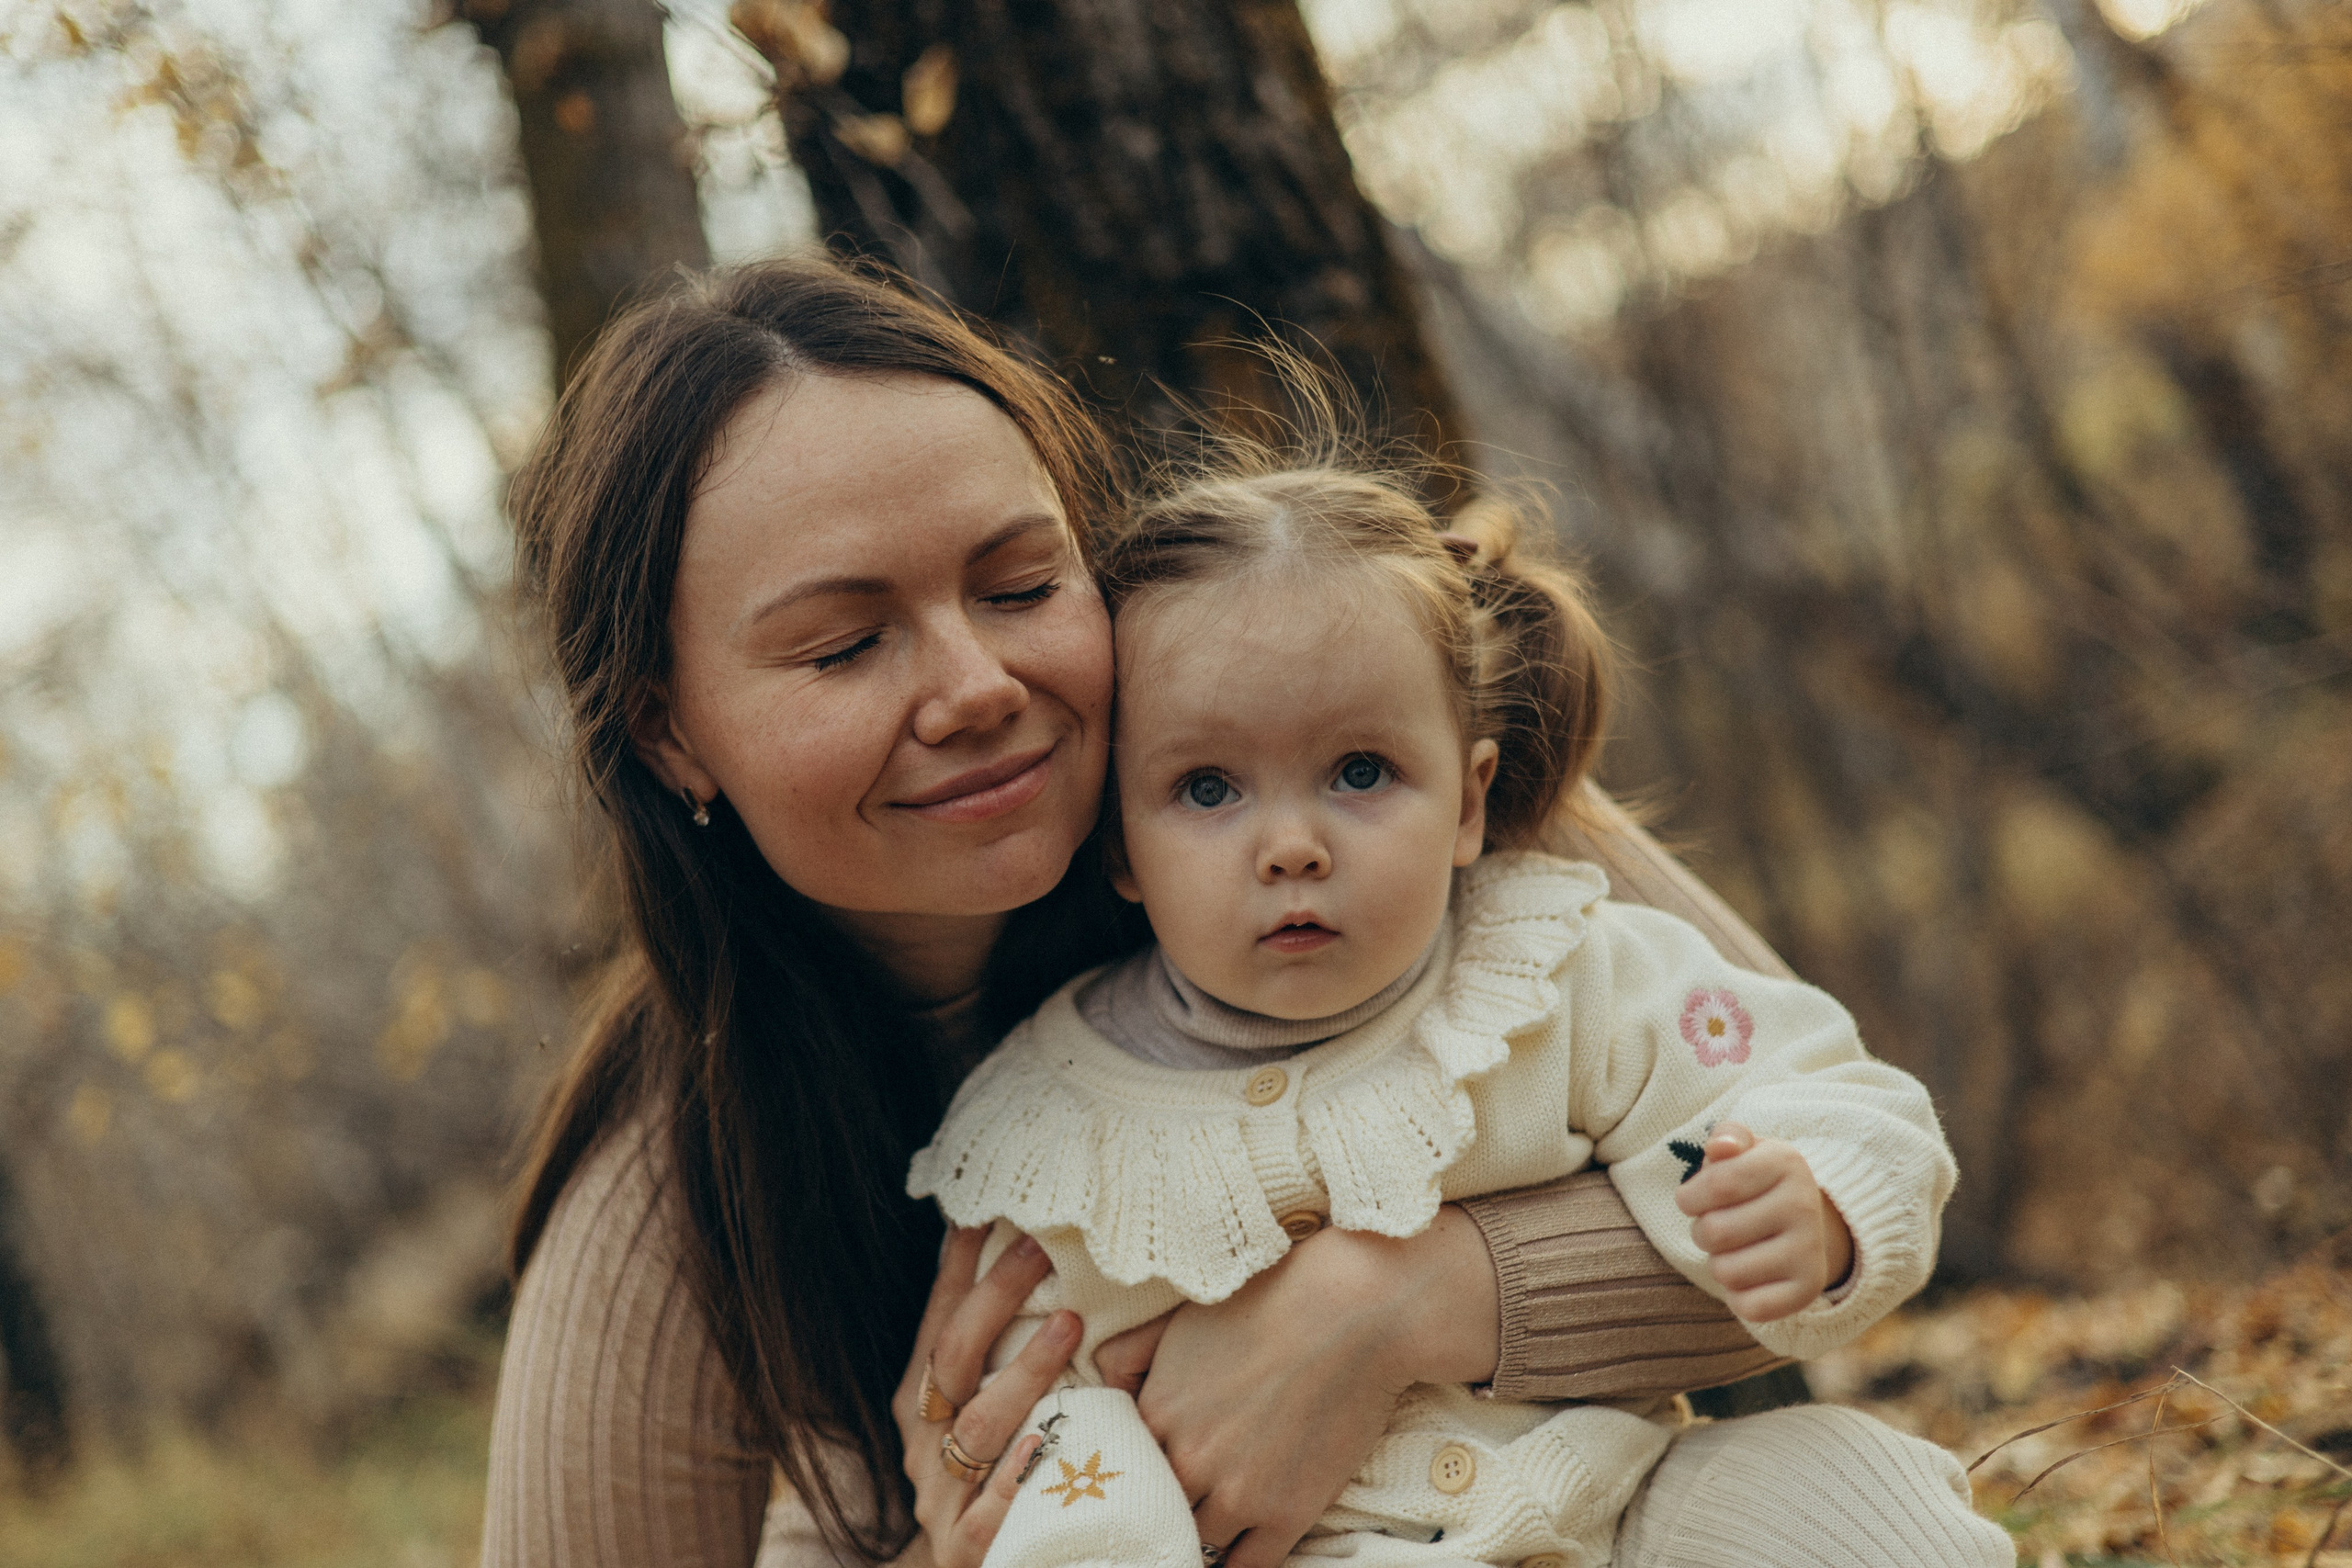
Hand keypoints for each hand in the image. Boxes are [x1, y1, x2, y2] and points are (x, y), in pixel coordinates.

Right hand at [892, 1228, 1081, 1567]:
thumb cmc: (989, 1476)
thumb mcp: (981, 1409)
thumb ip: (994, 1351)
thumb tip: (1017, 1257)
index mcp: (919, 1403)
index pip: (937, 1322)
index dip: (958, 1269)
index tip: (983, 1211)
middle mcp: (923, 1443)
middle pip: (954, 1359)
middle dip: (995, 1298)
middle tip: (1040, 1248)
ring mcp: (943, 1496)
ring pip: (979, 1425)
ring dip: (1024, 1371)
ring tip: (1068, 1326)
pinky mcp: (969, 1549)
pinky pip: (992, 1511)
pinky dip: (1019, 1475)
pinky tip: (1045, 1442)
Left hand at [1094, 1204, 1498, 1567]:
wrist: (1352, 1313)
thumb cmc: (1270, 1303)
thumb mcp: (1182, 1319)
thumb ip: (1130, 1354)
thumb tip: (1102, 1385)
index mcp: (1157, 1413)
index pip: (1128, 1467)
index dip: (1140, 1470)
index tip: (1149, 1476)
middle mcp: (1188, 1460)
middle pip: (1158, 1509)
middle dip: (1166, 1506)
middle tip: (1174, 1506)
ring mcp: (1237, 1493)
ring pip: (1199, 1541)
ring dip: (1202, 1534)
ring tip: (1207, 1527)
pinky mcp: (1286, 1513)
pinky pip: (1248, 1566)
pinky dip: (1239, 1562)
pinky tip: (1238, 1550)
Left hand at [1674, 1122, 1852, 1321]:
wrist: (1805, 1223)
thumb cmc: (1755, 1182)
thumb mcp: (1744, 1149)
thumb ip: (1727, 1136)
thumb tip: (1720, 1147)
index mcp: (1785, 1162)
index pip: (1717, 1183)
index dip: (1690, 1197)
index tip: (1692, 1199)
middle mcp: (1804, 1206)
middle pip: (1715, 1231)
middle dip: (1702, 1231)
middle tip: (1719, 1227)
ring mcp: (1810, 1251)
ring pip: (1726, 1272)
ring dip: (1718, 1264)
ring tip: (1736, 1250)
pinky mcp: (1808, 1290)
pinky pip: (1748, 1307)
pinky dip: (1736, 1297)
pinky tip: (1749, 1276)